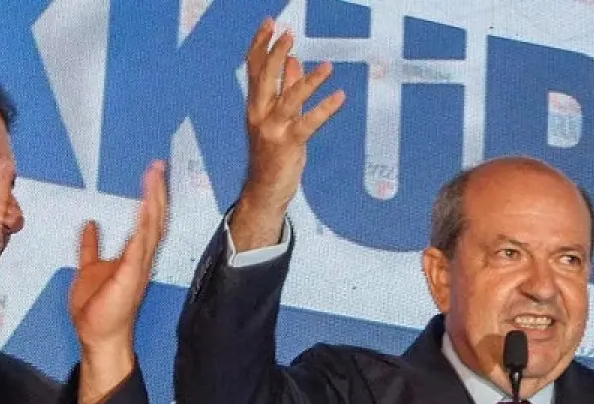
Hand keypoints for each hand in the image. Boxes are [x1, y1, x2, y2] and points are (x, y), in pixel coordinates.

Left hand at [70, 160, 167, 403]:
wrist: (97, 336)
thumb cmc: (96, 308)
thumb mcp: (89, 268)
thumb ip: (91, 246)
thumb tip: (91, 224)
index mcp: (134, 256)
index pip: (147, 220)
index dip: (151, 196)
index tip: (151, 173)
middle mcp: (141, 258)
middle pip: (155, 218)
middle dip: (157, 191)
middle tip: (157, 165)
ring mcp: (138, 266)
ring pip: (151, 227)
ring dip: (154, 201)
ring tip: (154, 176)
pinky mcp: (130, 276)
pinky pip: (139, 245)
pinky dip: (143, 225)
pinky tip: (145, 206)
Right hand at [230, 20, 345, 252]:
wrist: (264, 190)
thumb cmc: (272, 153)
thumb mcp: (279, 116)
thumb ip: (286, 88)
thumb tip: (293, 60)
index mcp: (255, 105)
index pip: (254, 68)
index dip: (261, 45)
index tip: (270, 24)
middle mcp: (259, 114)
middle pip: (264, 78)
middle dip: (275, 54)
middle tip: (288, 34)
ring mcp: (272, 130)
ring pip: (288, 100)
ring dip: (308, 82)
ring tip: (327, 67)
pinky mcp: (288, 145)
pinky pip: (308, 123)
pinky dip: (324, 109)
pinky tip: (339, 96)